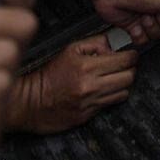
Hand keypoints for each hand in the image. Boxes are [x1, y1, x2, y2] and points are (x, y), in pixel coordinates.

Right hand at [7, 35, 136, 134]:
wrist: (28, 102)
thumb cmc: (48, 75)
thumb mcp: (70, 50)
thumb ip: (96, 43)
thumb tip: (115, 45)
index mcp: (87, 67)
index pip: (125, 61)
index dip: (131, 56)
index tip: (130, 55)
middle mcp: (91, 86)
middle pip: (129, 77)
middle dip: (129, 69)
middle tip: (122, 67)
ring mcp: (90, 103)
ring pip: (124, 92)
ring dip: (121, 84)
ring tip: (111, 79)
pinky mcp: (87, 116)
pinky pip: (110, 104)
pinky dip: (109, 96)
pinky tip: (100, 91)